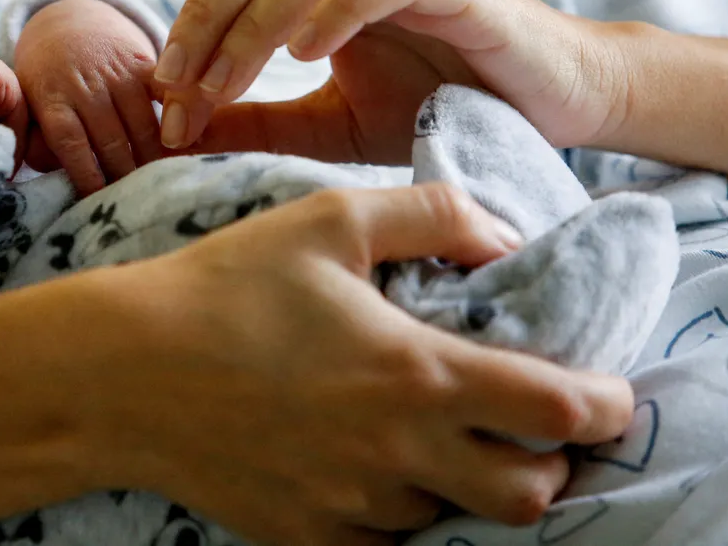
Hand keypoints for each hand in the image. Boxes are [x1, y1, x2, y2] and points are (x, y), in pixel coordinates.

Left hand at [15, 0, 161, 193]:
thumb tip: (61, 177)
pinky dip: (179, 118)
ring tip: (162, 186)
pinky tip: (188, 144)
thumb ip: (39, 143)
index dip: (87, 175)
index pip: (71, 143)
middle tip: (136, 204)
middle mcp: (86, 85)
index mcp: (53, 98)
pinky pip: (166, 94)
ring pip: (143, 125)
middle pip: (112, 141)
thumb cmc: (48, 79)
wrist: (67, 23)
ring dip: (153, 160)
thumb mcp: (30, 106)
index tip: (98, 201)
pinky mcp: (144, 63)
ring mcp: (117, 73)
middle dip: (124, 176)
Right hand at [94, 183, 632, 543]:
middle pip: (528, 497)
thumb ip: (431, 214)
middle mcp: (398, 454)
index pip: (558, 411)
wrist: (123, 372)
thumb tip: (501, 235)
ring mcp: (354, 506)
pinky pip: (387, 542)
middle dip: (546, 465)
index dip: (604, 405)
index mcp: (416, 373)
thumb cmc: (225, 286)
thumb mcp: (327, 219)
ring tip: (427, 432)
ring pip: (453, 518)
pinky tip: (367, 462)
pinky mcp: (311, 536)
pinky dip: (400, 509)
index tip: (604, 391)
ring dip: (462, 482)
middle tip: (520, 423)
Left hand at [155, 0, 628, 160]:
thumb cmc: (441, 107)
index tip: (163, 97)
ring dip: (255, 23)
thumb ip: (259, 121)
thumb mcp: (328, 124)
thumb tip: (176, 131)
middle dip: (206, 18)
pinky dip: (335, 9)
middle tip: (176, 85)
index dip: (191, 28)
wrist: (553, 107)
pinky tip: (304, 56)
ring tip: (224, 84)